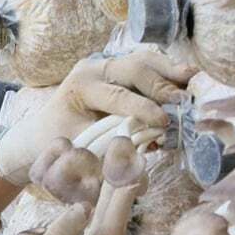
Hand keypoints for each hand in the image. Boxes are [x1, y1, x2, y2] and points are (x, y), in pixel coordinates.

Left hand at [0, 50, 186, 187]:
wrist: (40, 134)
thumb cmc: (57, 147)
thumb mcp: (78, 154)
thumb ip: (108, 157)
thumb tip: (141, 174)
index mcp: (80, 87)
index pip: (117, 95)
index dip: (142, 109)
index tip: (163, 123)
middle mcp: (92, 69)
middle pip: (134, 68)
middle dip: (161, 83)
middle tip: (185, 99)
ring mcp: (105, 65)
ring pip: (143, 61)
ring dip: (170, 72)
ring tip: (194, 79)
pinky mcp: (117, 69)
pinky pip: (146, 66)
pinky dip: (166, 74)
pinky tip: (185, 83)